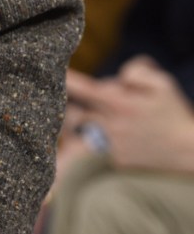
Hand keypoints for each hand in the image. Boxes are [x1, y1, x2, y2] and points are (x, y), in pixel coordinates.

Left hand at [66, 60, 193, 173]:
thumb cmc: (175, 114)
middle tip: (68, 102)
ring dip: (83, 123)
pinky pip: (101, 147)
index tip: (53, 73)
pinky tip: (124, 137)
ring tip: (94, 117)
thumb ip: (136, 72)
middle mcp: (111, 126)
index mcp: (120, 104)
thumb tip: (118, 77)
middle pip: (74, 114)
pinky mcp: (116, 160)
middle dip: (68, 107)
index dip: (66, 80)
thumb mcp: (162, 84)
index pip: (83, 88)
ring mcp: (112, 145)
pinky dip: (106, 139)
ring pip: (84, 132)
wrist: (189, 151)